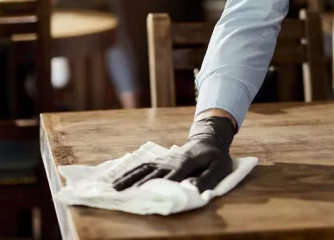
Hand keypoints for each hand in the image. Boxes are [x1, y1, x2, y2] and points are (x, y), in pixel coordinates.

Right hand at [111, 116, 234, 192]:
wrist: (208, 140)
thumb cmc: (215, 157)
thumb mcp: (220, 168)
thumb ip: (207, 179)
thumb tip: (193, 189)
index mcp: (186, 163)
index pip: (171, 175)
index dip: (158, 184)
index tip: (144, 192)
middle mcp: (171, 161)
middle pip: (152, 173)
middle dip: (137, 183)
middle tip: (121, 194)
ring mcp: (164, 160)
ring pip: (143, 168)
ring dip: (128, 177)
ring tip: (113, 187)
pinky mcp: (160, 161)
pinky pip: (143, 166)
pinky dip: (130, 172)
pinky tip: (120, 178)